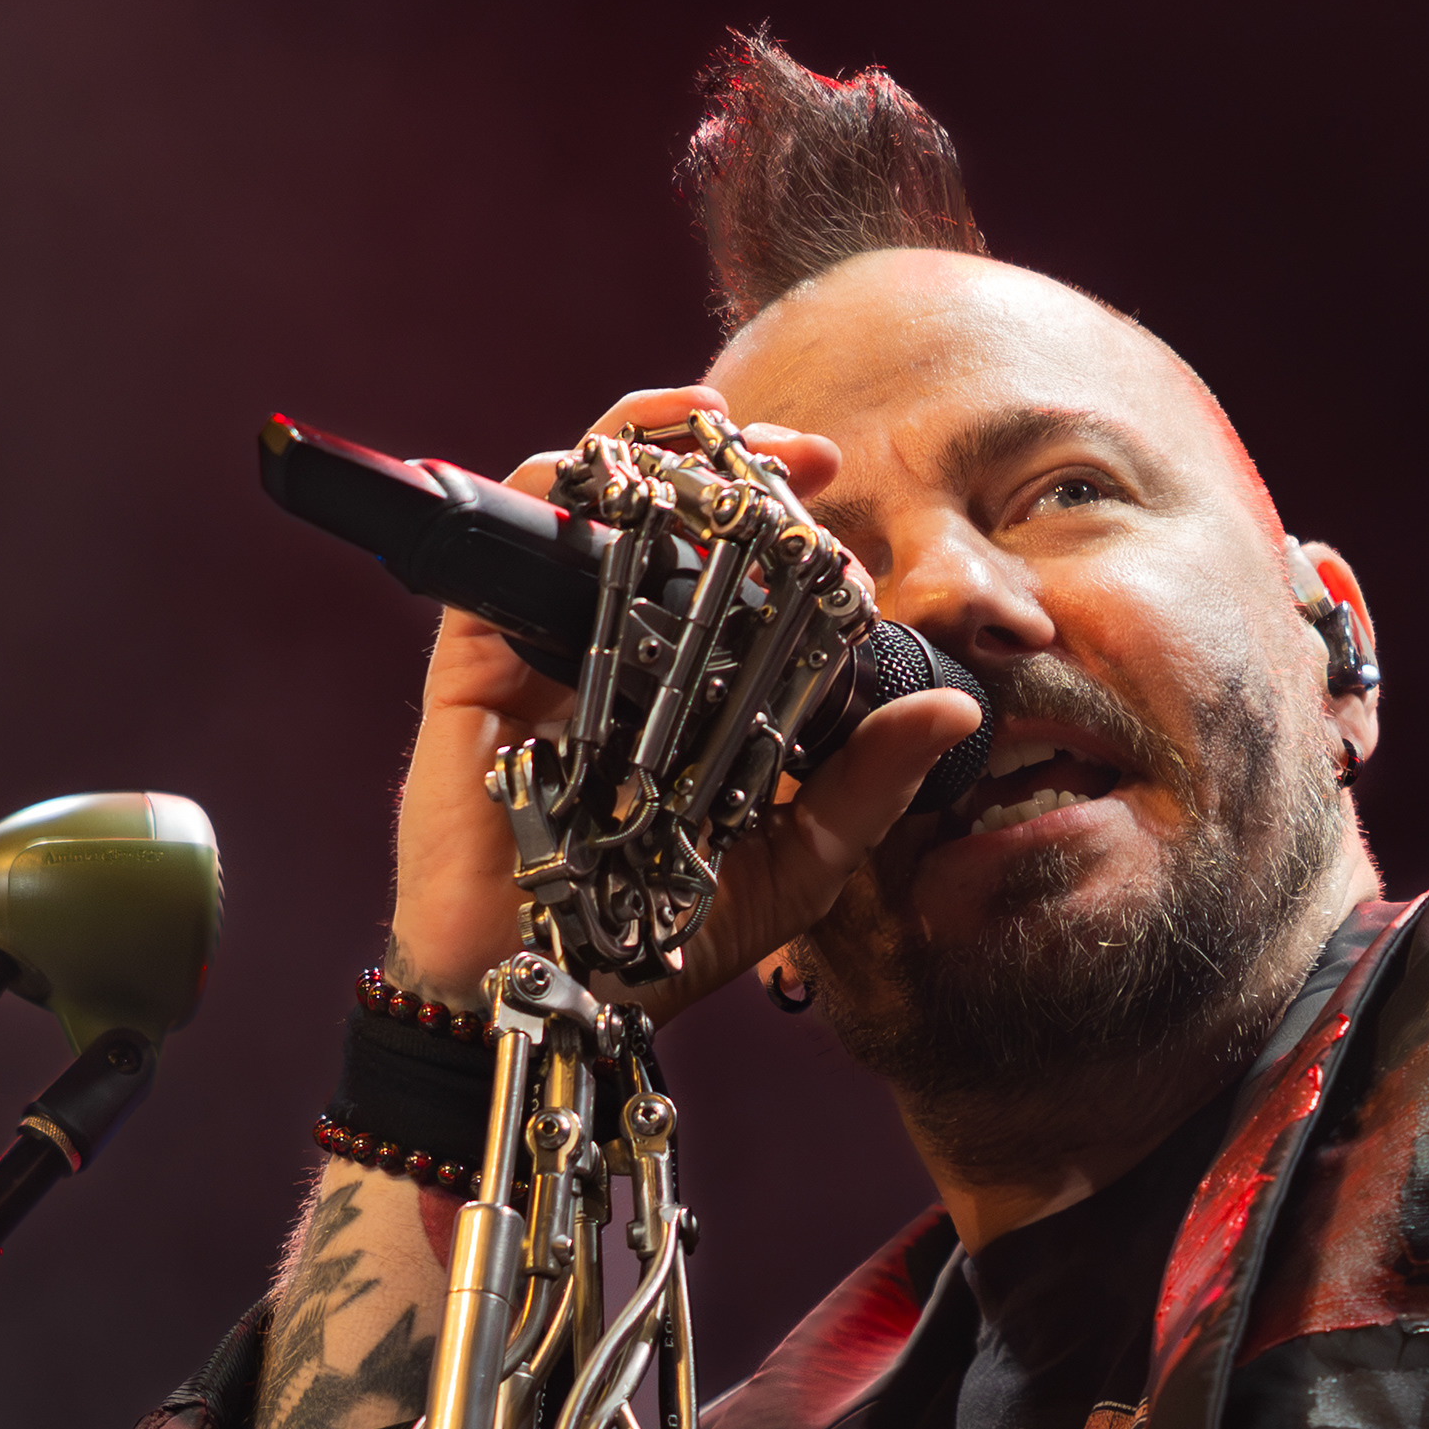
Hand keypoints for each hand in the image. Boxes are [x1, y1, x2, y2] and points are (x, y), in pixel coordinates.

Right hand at [382, 394, 980, 1017]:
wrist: (546, 993)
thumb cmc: (655, 942)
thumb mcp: (794, 863)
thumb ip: (865, 785)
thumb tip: (953, 708)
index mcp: (685, 697)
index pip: (735, 586)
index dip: (789, 540)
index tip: (848, 535)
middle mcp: (615, 659)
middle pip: (666, 522)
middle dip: (736, 467)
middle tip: (807, 460)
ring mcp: (542, 650)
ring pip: (587, 506)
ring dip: (657, 449)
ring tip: (726, 435)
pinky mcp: (475, 658)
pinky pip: (507, 542)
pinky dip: (561, 487)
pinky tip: (629, 473)